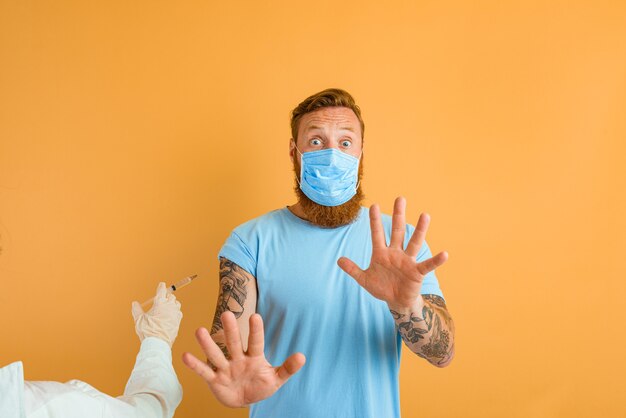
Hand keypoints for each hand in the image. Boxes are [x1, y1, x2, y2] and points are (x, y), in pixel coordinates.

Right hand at [131, 282, 182, 346]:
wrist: (157, 343)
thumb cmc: (147, 331)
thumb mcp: (139, 320)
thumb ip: (136, 310)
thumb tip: (134, 303)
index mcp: (159, 303)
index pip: (162, 290)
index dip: (161, 286)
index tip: (161, 284)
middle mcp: (169, 306)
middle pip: (170, 296)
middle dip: (166, 295)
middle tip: (162, 298)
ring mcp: (175, 313)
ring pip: (176, 303)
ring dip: (172, 302)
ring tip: (167, 306)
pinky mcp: (178, 320)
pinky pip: (179, 312)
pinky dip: (175, 311)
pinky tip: (171, 314)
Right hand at [182, 311, 305, 407]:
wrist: (244, 399)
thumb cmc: (260, 385)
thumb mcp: (276, 379)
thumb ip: (288, 368)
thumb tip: (303, 356)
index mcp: (254, 357)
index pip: (256, 342)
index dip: (256, 331)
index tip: (255, 316)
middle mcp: (238, 359)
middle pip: (234, 343)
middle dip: (231, 330)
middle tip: (227, 313)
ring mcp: (226, 368)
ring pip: (216, 354)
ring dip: (208, 344)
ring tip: (199, 330)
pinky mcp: (215, 380)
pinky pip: (204, 371)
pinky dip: (195, 365)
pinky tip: (185, 355)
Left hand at [337, 197, 447, 311]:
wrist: (396, 301)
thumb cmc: (382, 288)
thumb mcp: (364, 279)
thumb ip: (352, 269)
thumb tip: (338, 259)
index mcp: (381, 253)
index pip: (377, 234)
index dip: (375, 221)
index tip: (374, 205)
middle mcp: (395, 253)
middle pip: (397, 231)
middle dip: (398, 215)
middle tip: (400, 198)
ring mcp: (407, 261)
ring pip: (413, 242)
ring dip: (419, 229)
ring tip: (425, 215)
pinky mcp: (417, 272)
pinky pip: (427, 265)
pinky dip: (436, 260)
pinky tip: (445, 254)